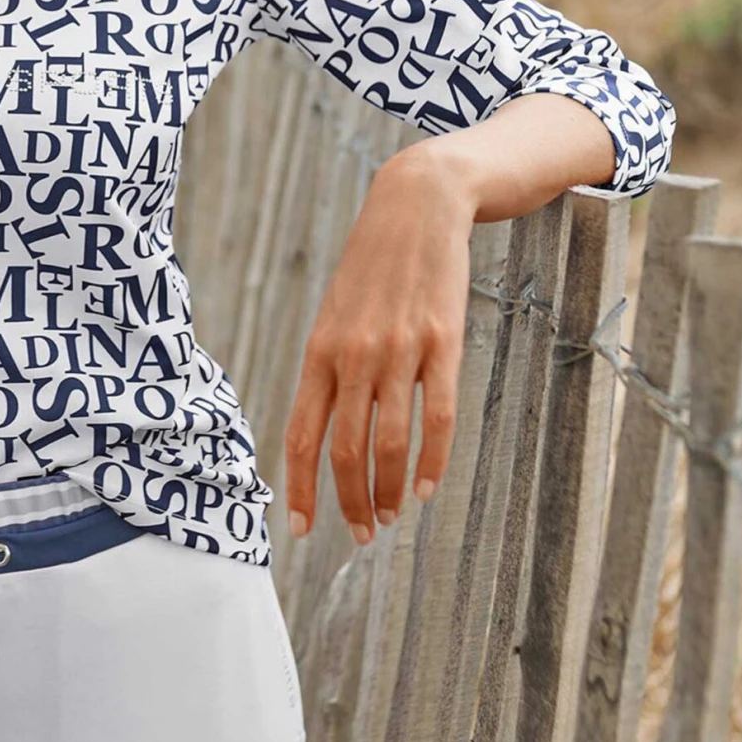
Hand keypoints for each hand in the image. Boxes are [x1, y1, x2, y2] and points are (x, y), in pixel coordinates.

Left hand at [283, 145, 475, 546]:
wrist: (417, 205)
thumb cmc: (373, 267)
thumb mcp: (335, 313)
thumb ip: (328, 366)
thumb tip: (323, 429)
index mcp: (319, 351)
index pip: (300, 434)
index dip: (299, 487)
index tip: (299, 529)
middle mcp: (352, 355)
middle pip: (345, 450)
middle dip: (349, 502)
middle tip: (359, 535)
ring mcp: (398, 350)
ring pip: (389, 442)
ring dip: (387, 492)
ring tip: (389, 518)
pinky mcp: (442, 342)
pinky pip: (436, 416)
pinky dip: (430, 461)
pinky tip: (424, 487)